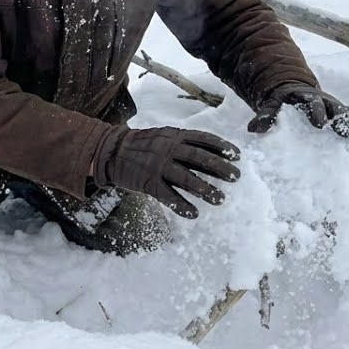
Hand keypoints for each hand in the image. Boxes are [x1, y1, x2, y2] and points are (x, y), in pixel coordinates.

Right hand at [92, 126, 241, 218]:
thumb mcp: (163, 136)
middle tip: (235, 177)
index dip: (222, 146)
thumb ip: (184, 145)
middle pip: (199, 158)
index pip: (203, 139)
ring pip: (186, 178)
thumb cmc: (142, 145)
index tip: (237, 155)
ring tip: (220, 199)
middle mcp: (167, 149)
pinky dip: (181, 206)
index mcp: (173, 135)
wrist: (112, 151)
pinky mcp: (148, 182)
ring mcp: (157, 166)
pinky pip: (168, 196)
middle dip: (220, 168)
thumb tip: (212, 158)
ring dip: (205, 189)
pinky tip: (194, 213)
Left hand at [247, 82, 348, 147]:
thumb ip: (265, 116)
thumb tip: (254, 128)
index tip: (319, 123)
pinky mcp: (342, 121)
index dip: (316, 112)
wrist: (293, 93)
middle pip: (338, 110)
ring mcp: (336, 111)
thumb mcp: (271, 106)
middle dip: (344, 121)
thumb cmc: (282, 103)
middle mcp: (326, 103)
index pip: (313, 104)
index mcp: (307, 99)